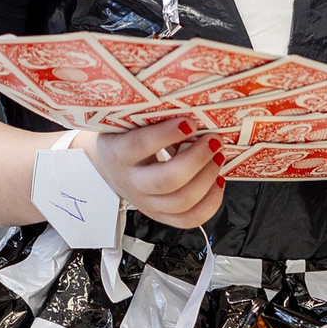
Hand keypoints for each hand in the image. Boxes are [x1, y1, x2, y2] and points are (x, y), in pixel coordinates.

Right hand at [88, 117, 221, 227]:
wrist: (108, 163)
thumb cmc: (126, 137)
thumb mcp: (129, 123)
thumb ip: (153, 118)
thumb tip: (194, 109)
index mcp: (118, 153)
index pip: (140, 145)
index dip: (166, 135)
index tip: (189, 122)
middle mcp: (131, 182)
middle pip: (166, 181)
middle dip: (197, 159)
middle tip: (213, 140)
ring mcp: (146, 203)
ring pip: (181, 202)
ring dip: (208, 178)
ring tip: (218, 156)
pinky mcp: (161, 216)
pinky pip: (190, 218)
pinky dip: (211, 201)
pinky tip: (218, 180)